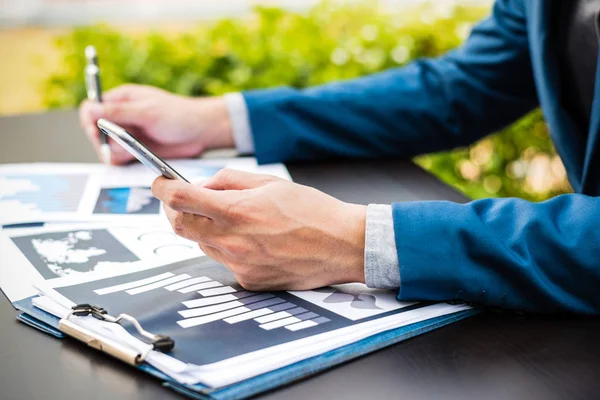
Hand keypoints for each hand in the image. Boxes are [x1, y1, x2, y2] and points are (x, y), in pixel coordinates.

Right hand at [79, 84, 233, 164]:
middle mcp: (121, 116)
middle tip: (122, 145)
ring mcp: (127, 134)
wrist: (201, 132)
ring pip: (106, 148)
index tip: (98, 133)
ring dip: (115, 152)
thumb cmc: (179, 115)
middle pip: (94, 131)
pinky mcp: (135, 149)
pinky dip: (123, 160)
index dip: (90, 122)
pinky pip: (118, 159)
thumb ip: (118, 112)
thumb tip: (91, 109)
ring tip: (133, 151)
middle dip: (104, 142)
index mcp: (121, 99)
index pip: (90, 109)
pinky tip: (136, 157)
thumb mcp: (147, 112)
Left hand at [151, 169, 366, 290]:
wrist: (342, 245)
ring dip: (205, 229)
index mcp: (236, 211)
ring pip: (202, 244)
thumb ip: (229, 182)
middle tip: (186, 201)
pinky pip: (225, 262)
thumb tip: (203, 186)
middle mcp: (232, 242)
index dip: (162, 189)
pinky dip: (228, 248)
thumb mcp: (270, 182)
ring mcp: (239, 265)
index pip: (179, 200)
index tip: (160, 183)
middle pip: (180, 226)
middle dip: (176, 211)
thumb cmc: (312, 211)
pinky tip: (255, 241)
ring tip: (236, 220)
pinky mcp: (249, 282)